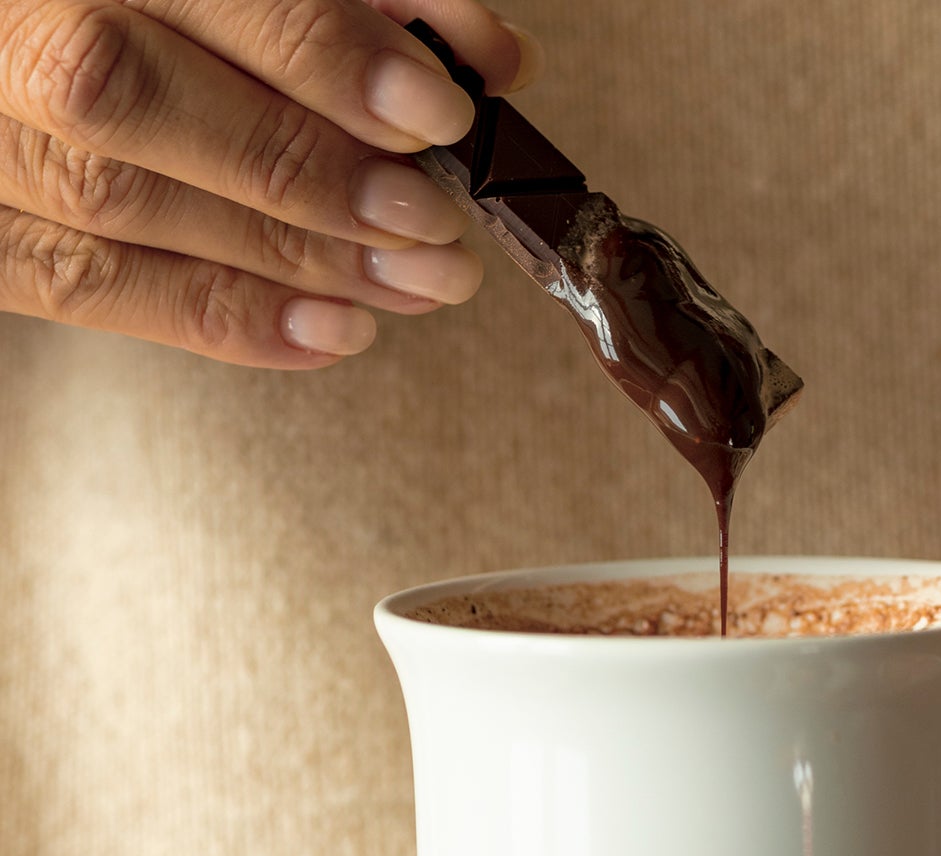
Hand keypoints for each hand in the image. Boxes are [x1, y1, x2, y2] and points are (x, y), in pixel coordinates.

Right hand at [0, 0, 540, 366]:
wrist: (34, 52)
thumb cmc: (177, 27)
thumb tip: (488, 53)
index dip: (319, 51)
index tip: (436, 110)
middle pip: (128, 96)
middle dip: (307, 168)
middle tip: (433, 220)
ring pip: (112, 201)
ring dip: (290, 257)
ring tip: (415, 282)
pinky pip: (85, 287)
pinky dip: (225, 317)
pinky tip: (334, 331)